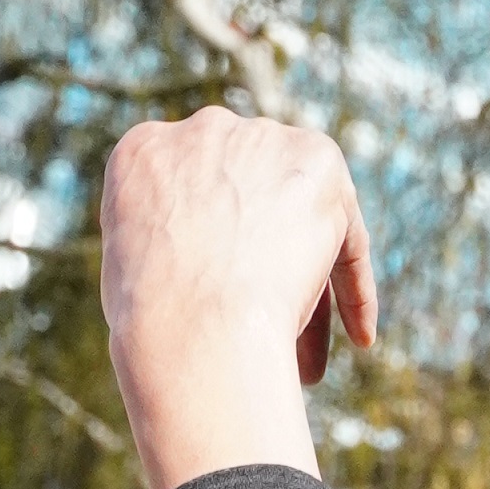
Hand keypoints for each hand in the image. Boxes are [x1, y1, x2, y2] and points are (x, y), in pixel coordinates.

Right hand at [99, 111, 378, 488]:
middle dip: (261, 254)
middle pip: (246, 198)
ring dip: (308, 283)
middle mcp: (201, 132)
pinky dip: (353, 288)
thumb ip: (166, 247)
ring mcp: (261, 140)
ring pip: (297, 220)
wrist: (195, 322)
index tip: (214, 286)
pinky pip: (345, 234)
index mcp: (142, 153)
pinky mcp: (318, 161)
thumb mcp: (130, 271)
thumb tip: (203, 270)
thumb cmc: (153, 323)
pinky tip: (359, 333)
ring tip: (306, 356)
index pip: (183, 191)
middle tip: (265, 320)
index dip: (203, 241)